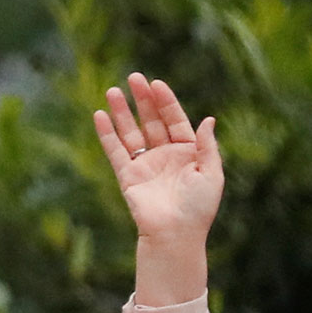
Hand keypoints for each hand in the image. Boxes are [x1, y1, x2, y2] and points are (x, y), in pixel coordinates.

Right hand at [91, 73, 220, 306]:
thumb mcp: (212, 173)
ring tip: (113, 91)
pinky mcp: (127, 176)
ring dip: (122, 112)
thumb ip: (206, 146)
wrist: (175, 234)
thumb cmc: (198, 208)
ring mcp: (145, 165)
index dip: (166, 102)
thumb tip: (207, 119)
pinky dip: (107, 134)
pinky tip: (100, 115)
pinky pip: (115, 151)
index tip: (156, 84)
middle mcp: (165, 156)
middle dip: (142, 99)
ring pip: (131, 132)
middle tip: (133, 78)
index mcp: (187, 153)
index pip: (175, 120)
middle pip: (151, 121)